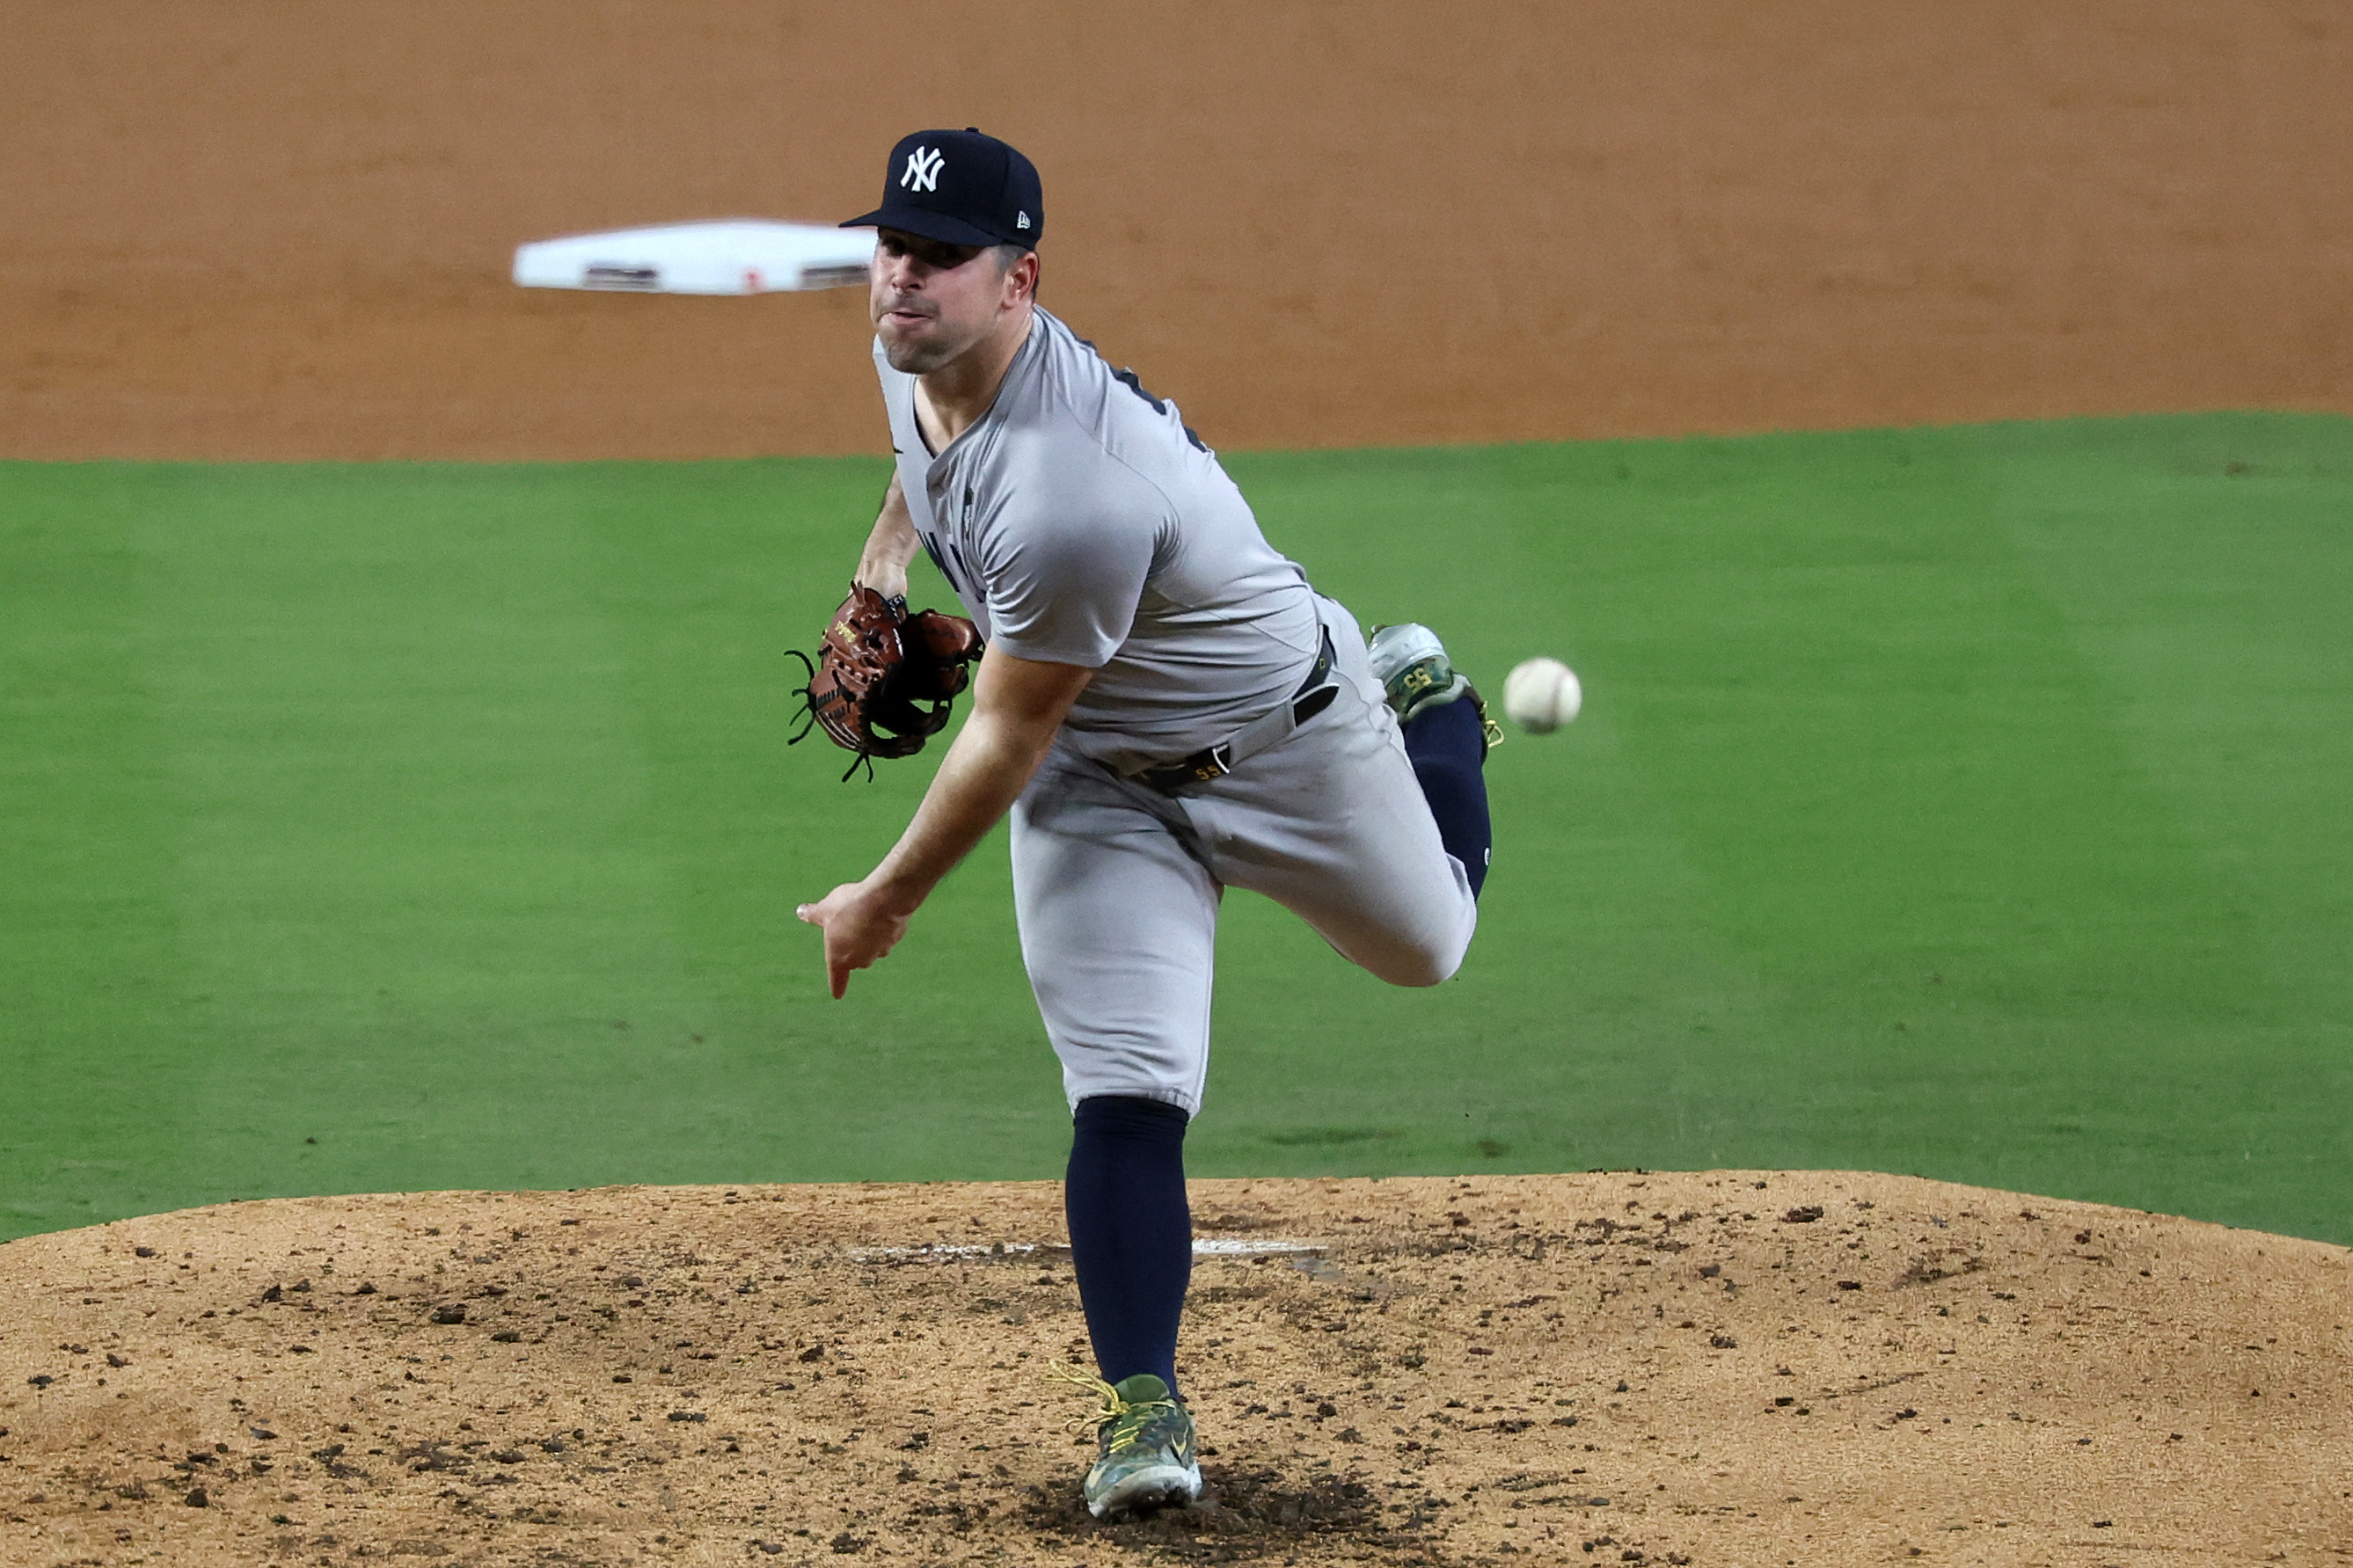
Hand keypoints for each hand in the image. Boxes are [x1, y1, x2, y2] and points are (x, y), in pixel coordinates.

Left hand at [796, 880, 912, 998]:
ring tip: (864, 913)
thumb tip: (801, 912)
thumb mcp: (824, 908)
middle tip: (847, 922)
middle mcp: (860, 960)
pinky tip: (879, 910)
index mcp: (839, 958)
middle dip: (852, 945)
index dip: (837, 986)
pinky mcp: (895, 939)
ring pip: (871, 946)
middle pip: (854, 958)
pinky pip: (886, 934)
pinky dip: (881, 926)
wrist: (883, 899)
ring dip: (868, 935)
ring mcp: (880, 951)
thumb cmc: (849, 907)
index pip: (837, 978)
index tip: (837, 995)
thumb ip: (813, 914)